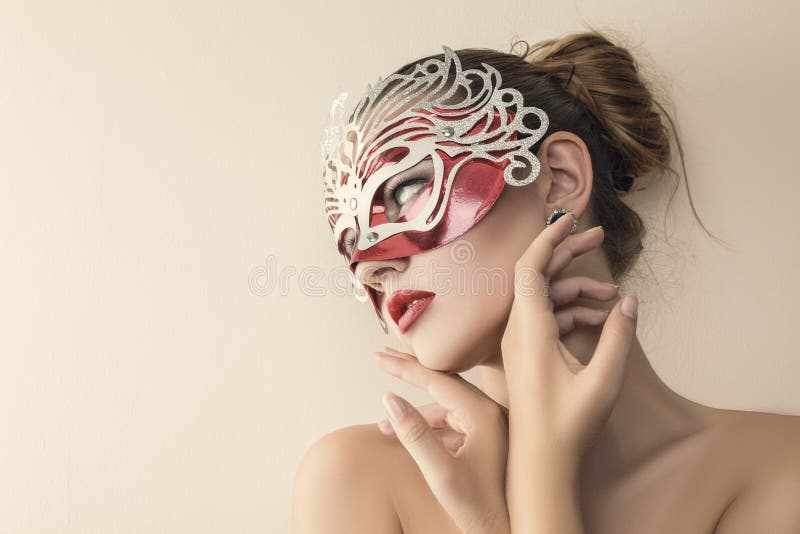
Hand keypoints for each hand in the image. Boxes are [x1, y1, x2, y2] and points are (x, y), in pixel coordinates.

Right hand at [374, 348, 510, 533]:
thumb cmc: (479, 509)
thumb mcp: (440, 473)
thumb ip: (414, 434)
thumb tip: (389, 399)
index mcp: (485, 415)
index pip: (438, 380)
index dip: (405, 368)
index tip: (379, 358)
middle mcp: (491, 413)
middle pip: (443, 384)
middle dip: (409, 376)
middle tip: (380, 360)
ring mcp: (491, 426)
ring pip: (446, 406)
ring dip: (415, 412)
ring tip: (384, 426)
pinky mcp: (488, 439)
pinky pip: (453, 422)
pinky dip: (429, 426)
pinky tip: (408, 436)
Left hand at [502, 214, 637, 459]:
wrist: (540, 461)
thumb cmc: (567, 426)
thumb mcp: (603, 381)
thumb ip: (618, 337)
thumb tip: (630, 302)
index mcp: (529, 330)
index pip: (529, 269)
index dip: (547, 238)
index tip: (569, 217)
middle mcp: (519, 330)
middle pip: (537, 275)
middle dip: (567, 252)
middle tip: (598, 235)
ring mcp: (521, 341)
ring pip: (545, 297)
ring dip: (577, 288)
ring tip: (613, 294)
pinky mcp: (528, 352)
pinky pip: (548, 318)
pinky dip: (573, 312)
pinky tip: (601, 318)